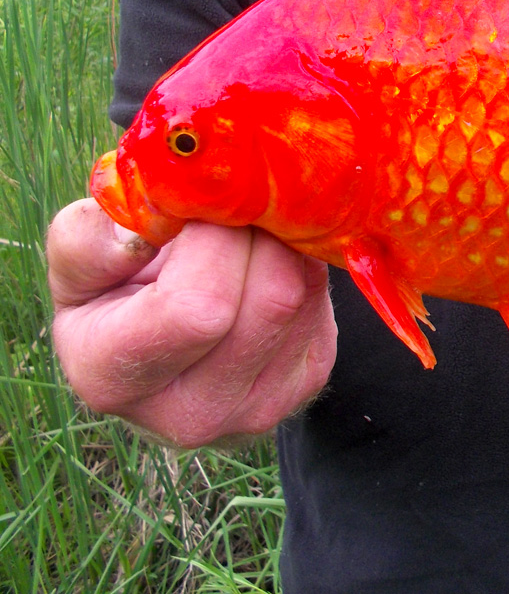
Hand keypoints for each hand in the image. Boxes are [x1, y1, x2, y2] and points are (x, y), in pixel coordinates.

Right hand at [47, 199, 336, 447]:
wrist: (163, 339)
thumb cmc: (114, 292)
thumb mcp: (77, 263)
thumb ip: (85, 241)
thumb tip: (135, 237)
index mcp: (113, 378)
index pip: (197, 307)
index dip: (215, 240)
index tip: (203, 205)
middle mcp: (190, 413)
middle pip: (271, 298)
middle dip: (259, 233)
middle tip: (236, 206)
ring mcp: (257, 408)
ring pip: (302, 296)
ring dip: (284, 244)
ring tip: (247, 230)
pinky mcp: (305, 386)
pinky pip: (321, 305)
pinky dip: (302, 267)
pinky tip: (266, 261)